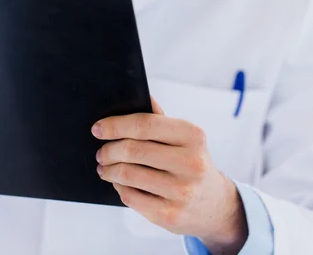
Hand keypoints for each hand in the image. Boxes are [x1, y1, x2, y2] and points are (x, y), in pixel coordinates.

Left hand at [92, 99, 247, 254]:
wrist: (215, 204)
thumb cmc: (191, 163)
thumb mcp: (184, 138)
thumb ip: (159, 118)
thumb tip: (136, 96)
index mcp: (192, 136)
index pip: (144, 124)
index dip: (115, 125)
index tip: (97, 128)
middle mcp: (191, 162)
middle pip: (132, 150)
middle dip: (108, 150)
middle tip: (100, 152)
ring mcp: (182, 191)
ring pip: (128, 174)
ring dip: (109, 170)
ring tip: (104, 167)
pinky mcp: (170, 215)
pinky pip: (130, 197)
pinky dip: (119, 188)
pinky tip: (119, 183)